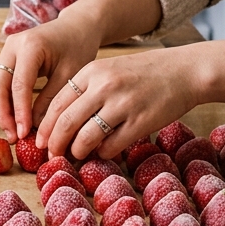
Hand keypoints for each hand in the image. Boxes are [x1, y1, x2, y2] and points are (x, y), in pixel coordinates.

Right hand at [0, 12, 102, 140]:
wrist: (76, 26)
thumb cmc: (78, 47)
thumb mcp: (70, 75)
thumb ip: (52, 101)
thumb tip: (38, 131)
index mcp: (30, 46)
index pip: (18, 85)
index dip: (19, 113)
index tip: (24, 135)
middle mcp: (11, 46)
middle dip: (2, 114)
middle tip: (13, 137)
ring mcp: (5, 51)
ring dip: (0, 110)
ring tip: (13, 132)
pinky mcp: (5, 58)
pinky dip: (3, 102)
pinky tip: (14, 119)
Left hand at [37, 45, 206, 159]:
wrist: (184, 70)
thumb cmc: (143, 73)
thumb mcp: (109, 71)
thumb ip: (86, 90)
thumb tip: (60, 122)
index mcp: (91, 71)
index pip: (56, 103)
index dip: (45, 126)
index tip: (40, 140)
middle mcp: (104, 86)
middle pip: (66, 122)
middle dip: (55, 143)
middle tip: (52, 155)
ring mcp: (123, 104)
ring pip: (86, 137)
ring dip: (77, 151)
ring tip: (77, 155)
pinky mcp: (141, 121)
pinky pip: (112, 145)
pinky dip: (103, 153)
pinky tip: (104, 151)